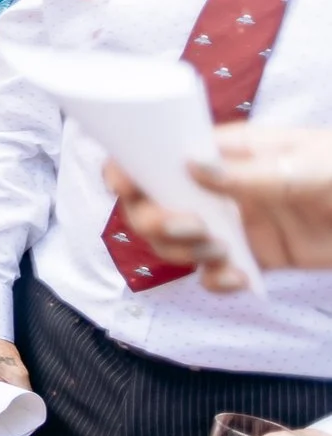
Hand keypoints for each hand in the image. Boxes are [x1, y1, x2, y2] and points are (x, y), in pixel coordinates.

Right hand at [106, 125, 331, 289]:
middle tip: (193, 230)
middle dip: (157, 221)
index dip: (132, 169)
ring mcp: (236, 223)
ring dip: (184, 254)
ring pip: (175, 243)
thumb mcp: (306, 168)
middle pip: (154, 205)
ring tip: (222, 256)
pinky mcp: (255, 257)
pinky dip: (218, 282)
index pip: (160, 154)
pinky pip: (214, 274)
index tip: (128, 186)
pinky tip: (240, 280)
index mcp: (227, 153)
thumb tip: (191, 166)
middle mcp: (221, 188)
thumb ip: (251, 173)